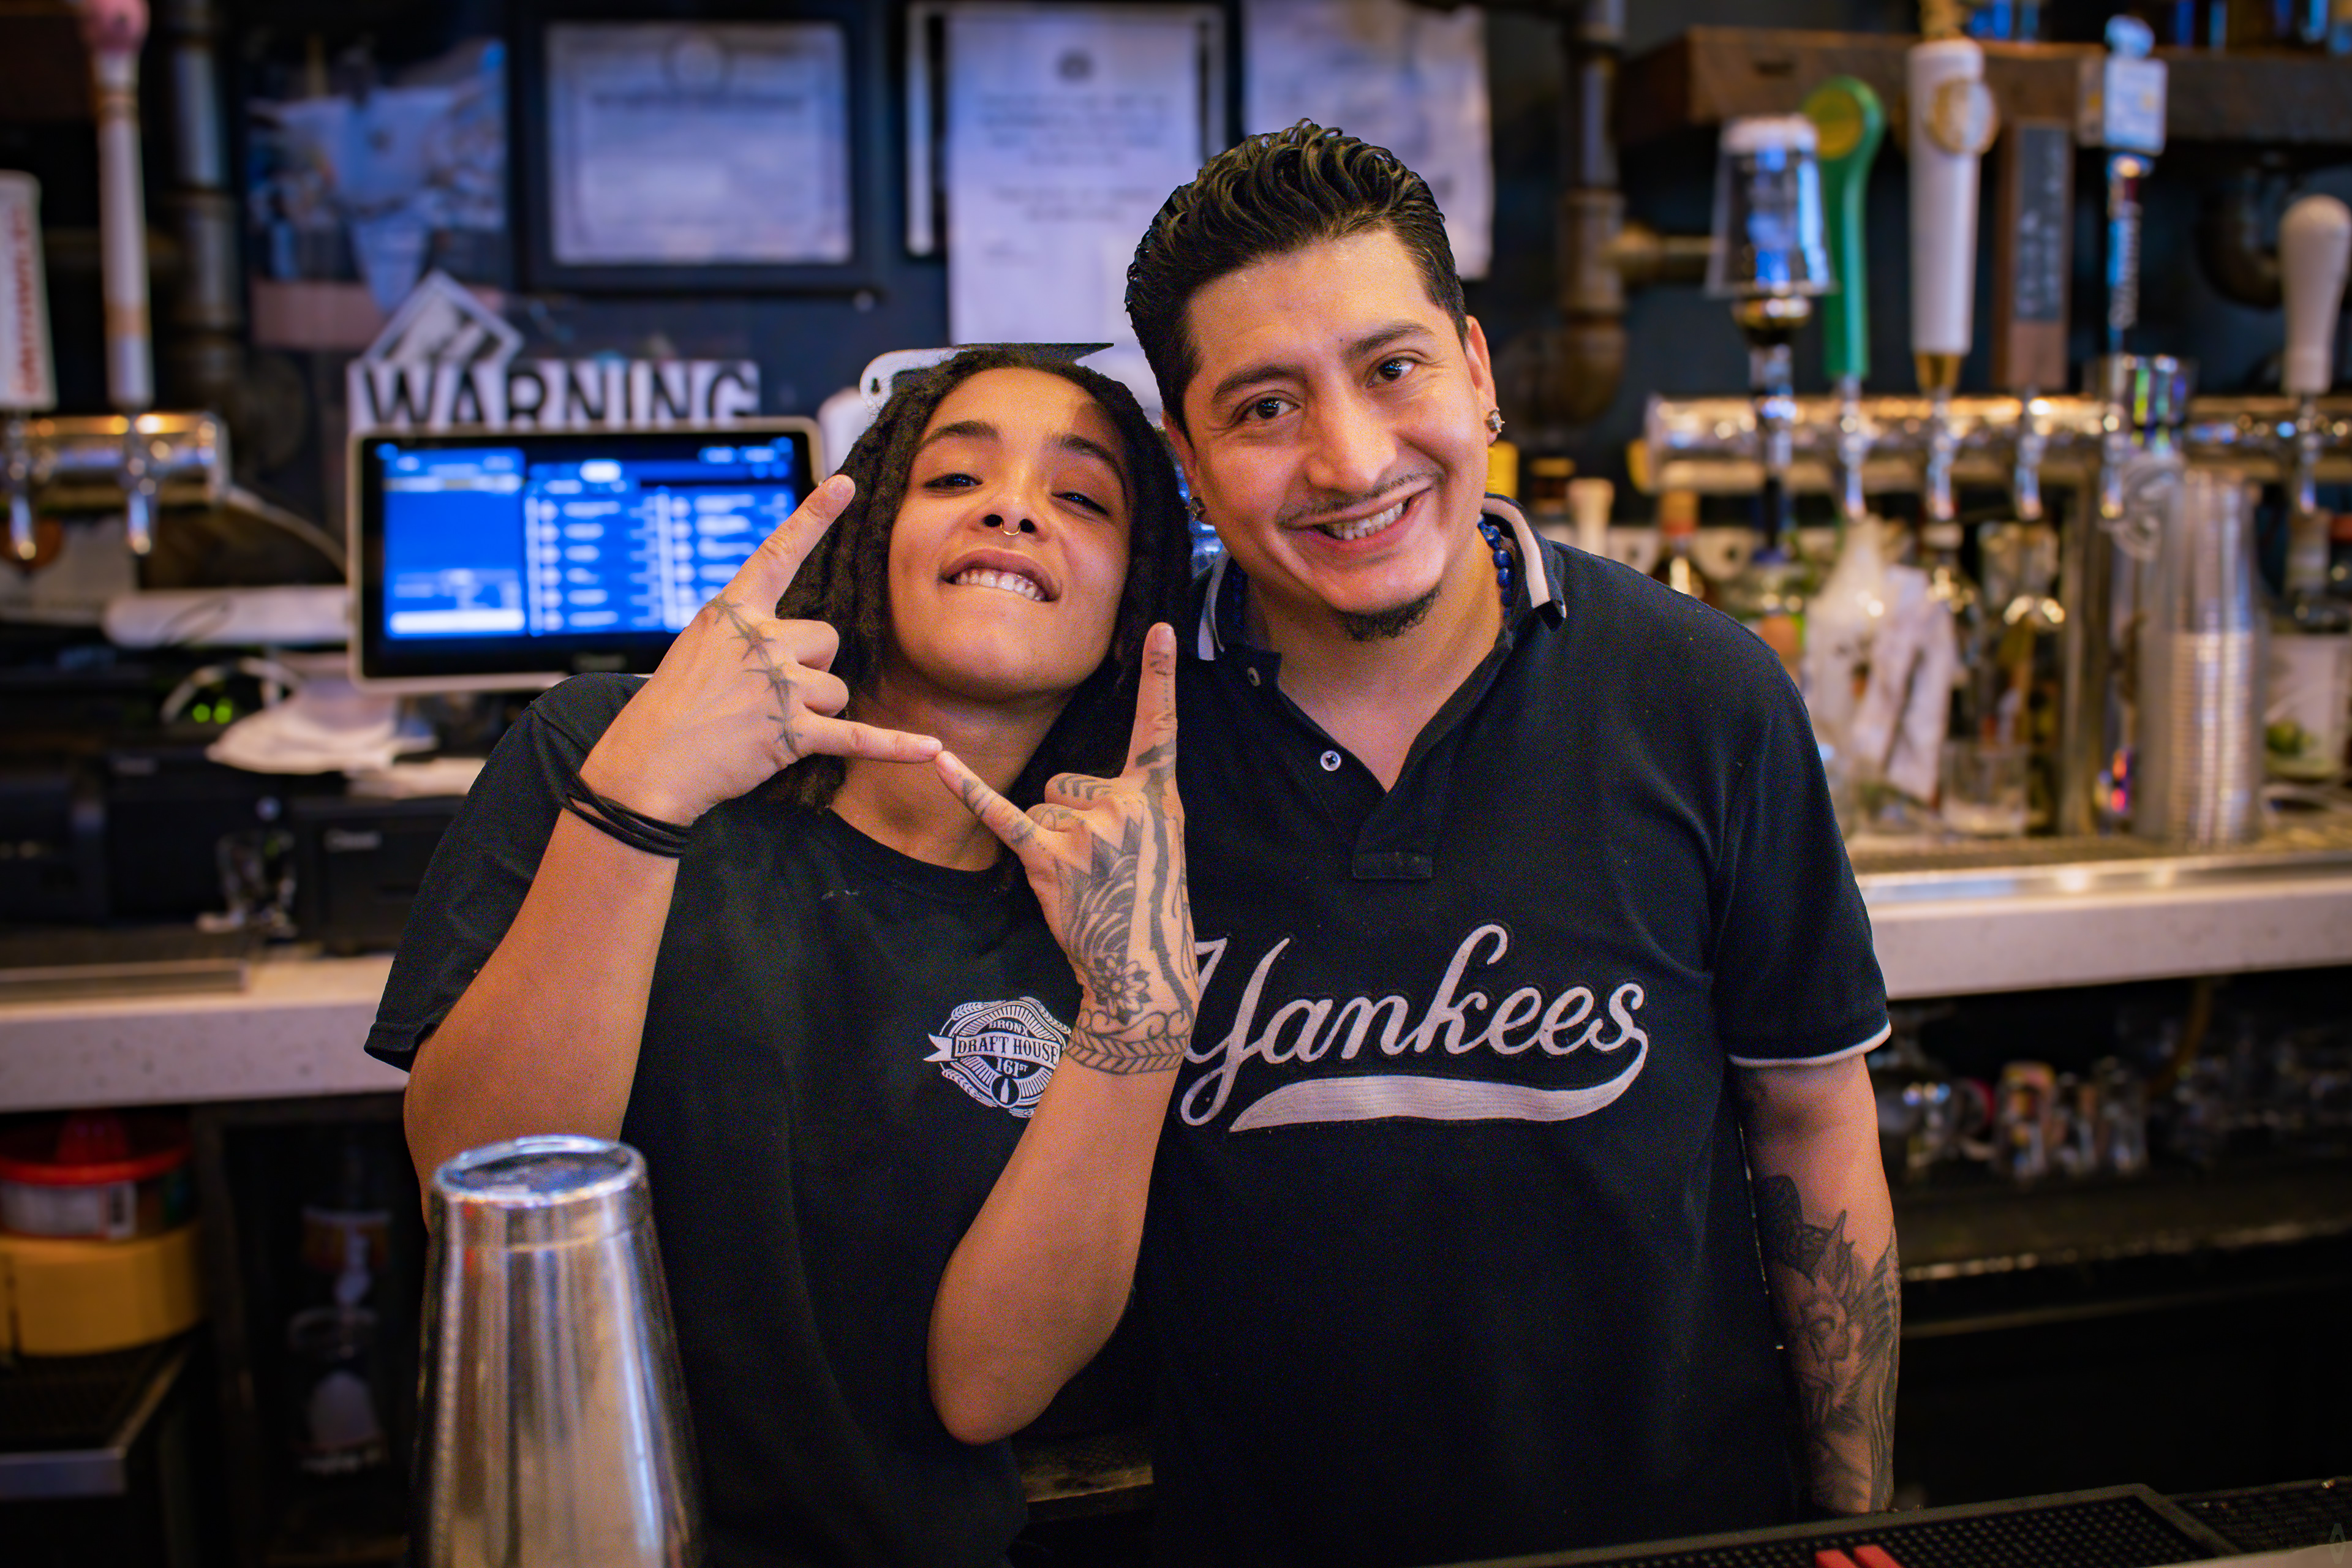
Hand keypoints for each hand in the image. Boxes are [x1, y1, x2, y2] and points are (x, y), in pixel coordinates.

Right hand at [580, 473, 940, 822]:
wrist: (650, 762)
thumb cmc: (673, 707)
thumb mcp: (701, 648)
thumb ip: (748, 633)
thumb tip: (801, 644)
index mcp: (733, 613)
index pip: (778, 554)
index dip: (812, 516)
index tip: (844, 484)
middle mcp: (760, 641)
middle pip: (826, 640)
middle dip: (811, 668)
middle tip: (765, 696)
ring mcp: (778, 686)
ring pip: (837, 688)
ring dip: (816, 710)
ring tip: (768, 725)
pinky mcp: (792, 733)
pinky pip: (858, 736)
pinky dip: (896, 747)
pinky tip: (932, 750)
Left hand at [935, 622, 1194, 1073]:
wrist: (1140, 965)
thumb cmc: (1147, 903)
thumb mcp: (1160, 843)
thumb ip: (1127, 803)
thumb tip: (1067, 789)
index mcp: (1157, 795)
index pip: (1159, 727)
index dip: (1161, 677)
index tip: (1161, 628)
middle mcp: (1123, 805)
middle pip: (1067, 779)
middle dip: (1072, 818)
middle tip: (1100, 866)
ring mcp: (1085, 831)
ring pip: (1040, 805)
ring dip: (1048, 840)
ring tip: (1080, 879)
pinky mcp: (1047, 858)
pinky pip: (1001, 813)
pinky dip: (967, 788)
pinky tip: (938, 761)